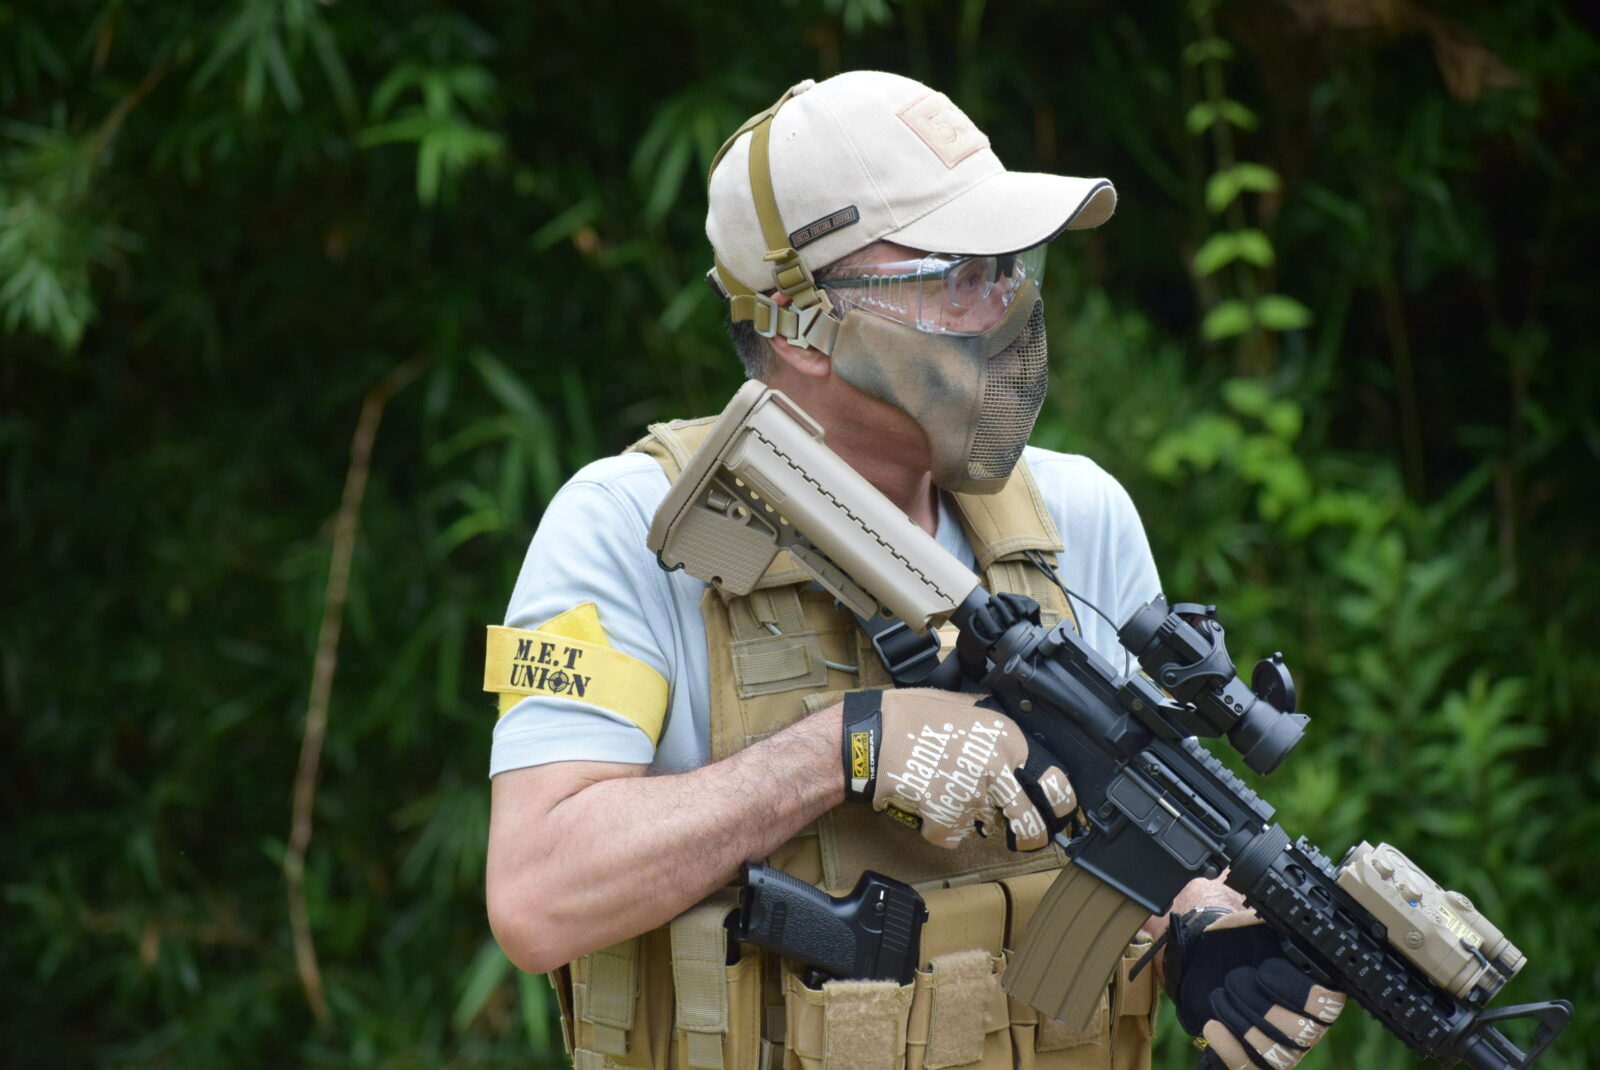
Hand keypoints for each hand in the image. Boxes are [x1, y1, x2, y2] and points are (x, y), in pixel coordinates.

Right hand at [839, 688, 1075, 849]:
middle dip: (1032, 835)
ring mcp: (972, 799)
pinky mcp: (946, 822)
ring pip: (986, 827)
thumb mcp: (965, 705)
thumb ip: (994, 725)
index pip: (1056, 783)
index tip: (1059, 811)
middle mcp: (998, 770)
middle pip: (1029, 822)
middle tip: (1028, 838)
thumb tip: (1011, 739)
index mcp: (1008, 738)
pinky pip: (952, 834)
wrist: (872, 736)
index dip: (1061, 802)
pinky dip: (941, 827)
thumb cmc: (911, 715)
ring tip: (949, 797)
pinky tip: (927, 803)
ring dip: (973, 819)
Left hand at [1164, 908, 1345, 1069]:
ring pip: (1278, 1055)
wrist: (1205, 955)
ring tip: (1221, 995)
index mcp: (1316, 988)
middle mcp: (1307, 1023)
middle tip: (1235, 978)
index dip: (1298, 992)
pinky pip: (1251, 1069)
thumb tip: (1299, 928)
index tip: (1264, 969)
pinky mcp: (1254, 1058)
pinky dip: (1230, 1048)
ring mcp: (1283, 1046)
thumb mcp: (1260, 926)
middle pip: (1301, 1034)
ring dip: (1243, 1024)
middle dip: (1260, 1005)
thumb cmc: (1238, 940)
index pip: (1330, 1005)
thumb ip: (1283, 930)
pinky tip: (1213, 1024)